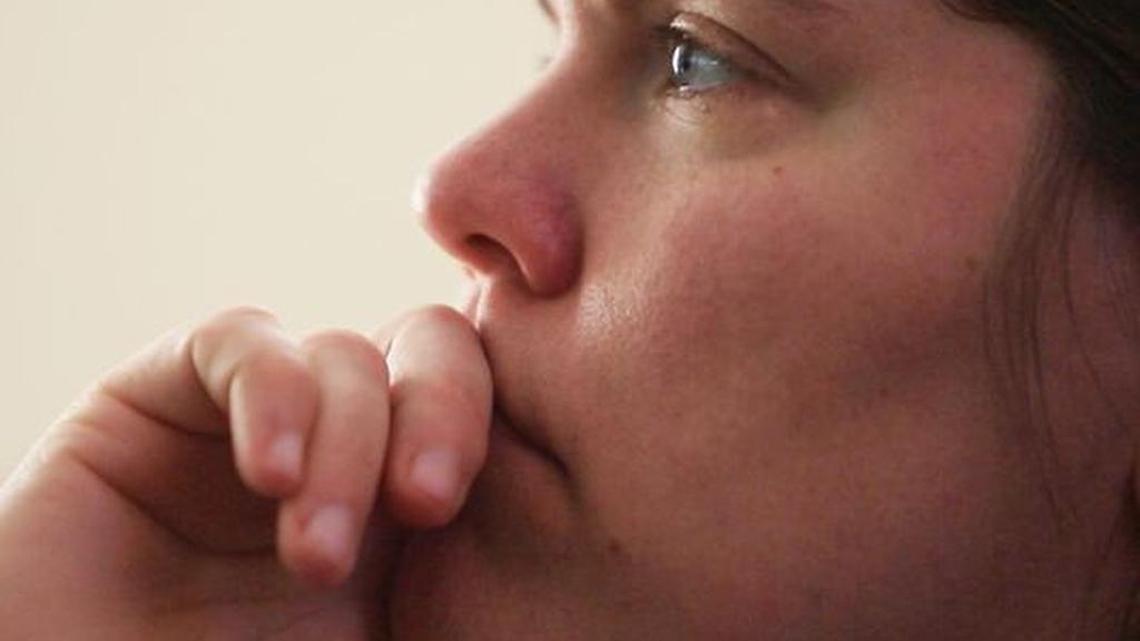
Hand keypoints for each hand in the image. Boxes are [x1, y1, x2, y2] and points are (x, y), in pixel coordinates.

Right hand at [0, 306, 491, 639]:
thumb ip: (456, 610)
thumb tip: (555, 593)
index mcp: (404, 517)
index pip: (489, 425)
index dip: (510, 438)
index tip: (509, 514)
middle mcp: (342, 453)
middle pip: (437, 360)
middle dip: (447, 417)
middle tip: (427, 502)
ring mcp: (259, 420)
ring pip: (350, 357)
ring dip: (347, 446)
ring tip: (314, 556)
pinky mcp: (164, 397)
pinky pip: (242, 344)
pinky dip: (272, 393)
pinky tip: (268, 475)